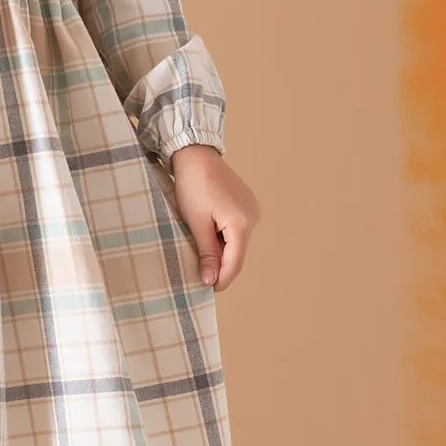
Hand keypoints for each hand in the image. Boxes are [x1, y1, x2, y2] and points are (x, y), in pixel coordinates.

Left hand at [169, 144, 259, 292]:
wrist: (196, 155)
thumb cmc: (192, 186)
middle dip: (221, 266)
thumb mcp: (196, 224)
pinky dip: (224, 238)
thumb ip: (206, 253)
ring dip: (221, 251)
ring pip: (237, 242)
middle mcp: (253, 217)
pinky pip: (236, 229)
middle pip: (237, 253)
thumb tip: (211, 280)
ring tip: (201, 256)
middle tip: (201, 276)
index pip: (235, 262)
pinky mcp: (247, 204)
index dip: (222, 279)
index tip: (208, 290)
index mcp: (242, 224)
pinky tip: (208, 237)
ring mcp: (252, 210)